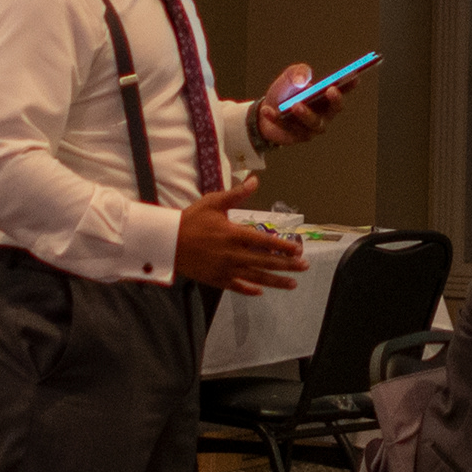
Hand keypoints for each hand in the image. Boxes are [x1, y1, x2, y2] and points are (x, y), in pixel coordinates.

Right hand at [173, 183, 307, 293]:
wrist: (166, 240)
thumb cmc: (191, 219)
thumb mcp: (213, 202)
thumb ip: (236, 194)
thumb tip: (255, 180)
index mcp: (234, 234)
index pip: (265, 242)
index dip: (283, 247)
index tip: (298, 250)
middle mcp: (233, 254)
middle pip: (265, 261)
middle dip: (287, 265)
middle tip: (305, 266)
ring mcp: (225, 269)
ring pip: (255, 277)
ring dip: (276, 281)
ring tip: (293, 283)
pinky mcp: (216, 279)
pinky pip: (236, 287)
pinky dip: (249, 290)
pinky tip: (261, 291)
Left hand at [252, 58, 364, 149]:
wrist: (264, 111)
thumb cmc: (285, 93)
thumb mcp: (290, 76)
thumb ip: (299, 72)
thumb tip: (304, 80)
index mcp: (326, 99)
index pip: (342, 91)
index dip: (350, 85)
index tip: (354, 75)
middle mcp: (324, 114)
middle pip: (334, 110)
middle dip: (335, 101)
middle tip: (330, 90)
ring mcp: (311, 128)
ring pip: (312, 123)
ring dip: (305, 114)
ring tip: (294, 105)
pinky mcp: (296, 137)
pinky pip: (288, 128)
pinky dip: (277, 118)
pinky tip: (268, 109)